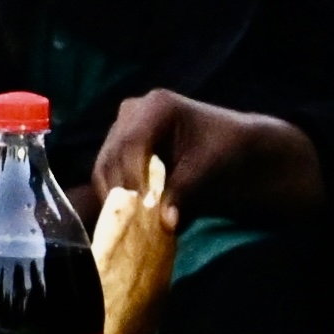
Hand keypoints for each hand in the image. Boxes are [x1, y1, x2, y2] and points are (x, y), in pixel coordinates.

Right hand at [86, 88, 319, 223]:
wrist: (229, 146)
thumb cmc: (224, 150)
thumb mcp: (209, 169)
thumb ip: (186, 192)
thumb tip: (166, 223)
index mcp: (157, 106)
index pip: (131, 144)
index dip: (130, 178)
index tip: (139, 209)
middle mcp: (132, 112)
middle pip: (111, 156)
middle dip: (118, 193)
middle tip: (128, 226)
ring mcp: (122, 130)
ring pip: (103, 168)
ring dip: (113, 199)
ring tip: (127, 226)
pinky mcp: (118, 150)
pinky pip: (106, 176)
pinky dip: (114, 198)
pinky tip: (126, 220)